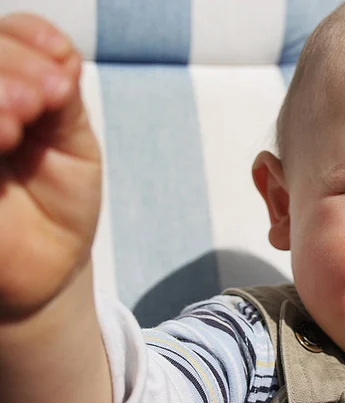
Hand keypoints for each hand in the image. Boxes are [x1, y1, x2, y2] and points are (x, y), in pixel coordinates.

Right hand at [0, 14, 100, 318]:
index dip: (24, 37)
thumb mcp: (73, 142)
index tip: (61, 58)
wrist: (53, 260)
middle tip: (44, 96)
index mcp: (4, 88)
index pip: (0, 38)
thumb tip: (64, 57)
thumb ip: (63, 101)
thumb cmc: (61, 196)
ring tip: (26, 114)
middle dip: (7, 63)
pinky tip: (7, 135)